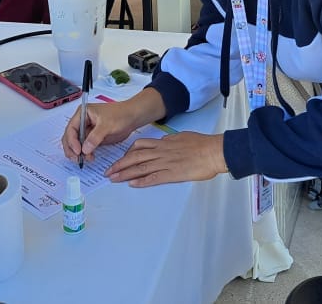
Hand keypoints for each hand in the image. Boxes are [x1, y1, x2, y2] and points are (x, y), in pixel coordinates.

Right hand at [62, 94, 155, 162]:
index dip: (72, 141)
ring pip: (76, 144)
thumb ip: (95, 137)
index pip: (71, 128)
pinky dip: (85, 153)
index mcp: (83, 113)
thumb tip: (84, 149)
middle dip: (72, 149)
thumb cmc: (120, 115)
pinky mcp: (92, 138)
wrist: (132, 117)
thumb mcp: (107, 125)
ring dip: (78, 153)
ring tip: (85, 160)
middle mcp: (82, 121)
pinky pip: (84, 147)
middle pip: (70, 137)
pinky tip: (90, 157)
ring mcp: (87, 130)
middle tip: (77, 159)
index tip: (78, 151)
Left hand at [106, 132, 227, 186]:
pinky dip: (142, 181)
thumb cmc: (202, 144)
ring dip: (125, 173)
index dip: (127, 153)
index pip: (140, 146)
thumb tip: (164, 141)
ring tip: (113, 178)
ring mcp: (166, 163)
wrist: (213, 151)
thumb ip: (171, 140)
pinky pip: (153, 178)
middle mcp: (161, 152)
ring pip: (140, 167)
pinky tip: (132, 184)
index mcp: (164, 143)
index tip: (120, 158)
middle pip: (135, 157)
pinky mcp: (172, 174)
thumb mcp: (183, 136)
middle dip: (119, 164)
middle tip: (108, 171)